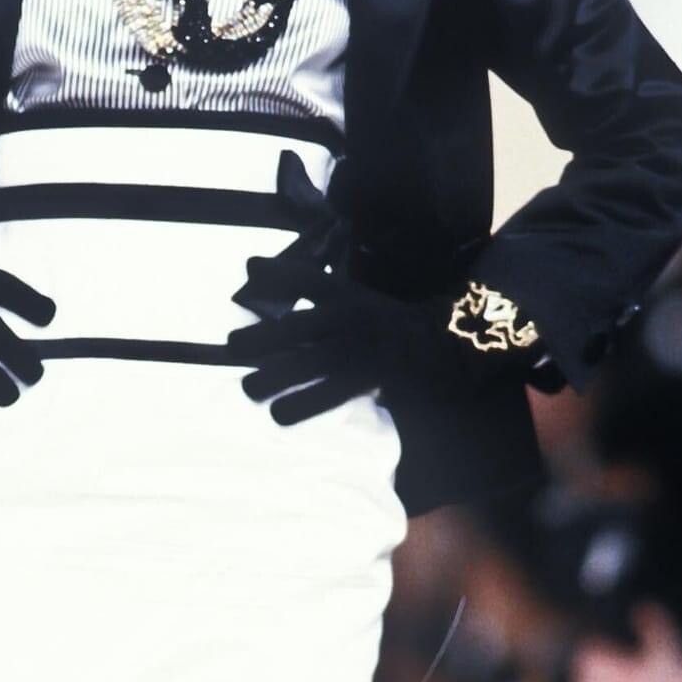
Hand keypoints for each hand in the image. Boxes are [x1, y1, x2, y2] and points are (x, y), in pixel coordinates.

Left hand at [227, 254, 535, 424]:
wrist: (450, 346)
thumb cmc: (392, 323)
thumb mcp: (355, 297)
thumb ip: (312, 287)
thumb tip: (252, 267)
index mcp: (351, 296)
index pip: (311, 279)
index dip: (281, 273)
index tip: (249, 270)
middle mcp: (354, 319)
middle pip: (302, 325)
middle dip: (264, 336)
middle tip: (231, 346)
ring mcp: (363, 350)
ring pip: (312, 363)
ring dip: (277, 376)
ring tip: (248, 388)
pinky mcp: (373, 378)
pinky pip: (333, 394)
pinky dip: (305, 404)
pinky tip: (280, 415)